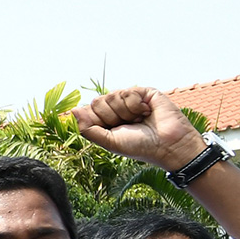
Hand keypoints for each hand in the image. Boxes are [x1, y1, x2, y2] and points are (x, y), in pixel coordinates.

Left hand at [72, 86, 206, 171]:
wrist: (167, 145)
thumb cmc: (139, 146)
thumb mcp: (109, 142)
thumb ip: (88, 128)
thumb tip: (72, 111)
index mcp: (107, 120)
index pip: (89, 110)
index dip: (97, 119)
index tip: (111, 129)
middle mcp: (117, 108)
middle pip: (97, 101)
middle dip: (110, 116)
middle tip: (127, 125)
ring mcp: (130, 99)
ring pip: (112, 96)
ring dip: (125, 112)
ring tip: (139, 120)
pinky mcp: (144, 92)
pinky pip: (128, 91)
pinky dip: (135, 105)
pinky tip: (146, 112)